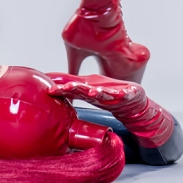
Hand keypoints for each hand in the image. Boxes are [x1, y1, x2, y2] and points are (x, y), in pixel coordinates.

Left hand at [46, 72, 175, 150]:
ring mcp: (113, 92)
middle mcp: (99, 90)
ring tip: (93, 92)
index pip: (73, 89)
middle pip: (87, 89)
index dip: (62, 89)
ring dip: (99, 92)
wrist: (131, 99)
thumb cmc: (107, 91)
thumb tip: (52, 84)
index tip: (51, 89)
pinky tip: (121, 93)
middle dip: (77, 88)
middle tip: (67, 87)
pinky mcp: (127, 94)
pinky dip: (122, 94)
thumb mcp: (87, 89)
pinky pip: (124, 95)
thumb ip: (71, 86)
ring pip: (105, 93)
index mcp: (88, 89)